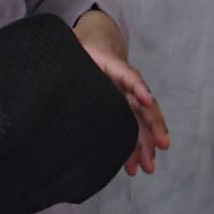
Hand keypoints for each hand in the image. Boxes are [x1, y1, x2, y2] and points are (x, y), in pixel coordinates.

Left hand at [74, 8, 170, 175]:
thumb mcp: (77, 47)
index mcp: (115, 67)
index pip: (130, 76)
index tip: (146, 100)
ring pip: (140, 123)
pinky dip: (132, 148)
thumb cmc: (84, 50)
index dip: (138, 87)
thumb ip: (71, 54)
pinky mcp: (121, 111)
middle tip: (162, 146)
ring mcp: (126, 99)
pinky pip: (130, 130)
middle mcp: (125, 85)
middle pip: (143, 106)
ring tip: (147, 167)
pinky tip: (132, 165)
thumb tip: (50, 66)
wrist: (96, 45)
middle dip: (153, 127)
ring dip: (146, 145)